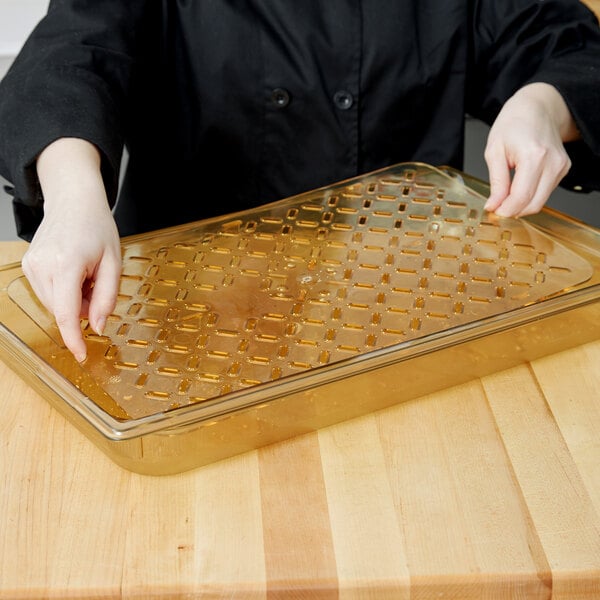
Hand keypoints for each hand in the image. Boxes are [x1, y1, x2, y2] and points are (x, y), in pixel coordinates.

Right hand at [21, 139, 120, 361]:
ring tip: (86, 275)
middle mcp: (43, 266)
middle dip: (83, 310)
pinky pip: (48, 293)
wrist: (74, 201)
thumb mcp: (114, 263)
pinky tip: (74, 273)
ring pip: (55, 305)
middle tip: (98, 287)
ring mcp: (32, 266)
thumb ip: (107, 297)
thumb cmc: (97, 227)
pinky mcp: (28, 265)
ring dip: (74, 301)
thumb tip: (97, 327)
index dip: (74, 338)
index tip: (81, 355)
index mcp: (67, 264)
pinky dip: (64, 291)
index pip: (67, 313)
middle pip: (63, 311)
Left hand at [483, 83, 578, 217]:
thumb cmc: (513, 124)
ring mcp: (561, 166)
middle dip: (513, 211)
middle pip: (534, 204)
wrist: (535, 108)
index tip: (493, 211)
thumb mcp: (494, 152)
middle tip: (497, 207)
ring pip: (540, 201)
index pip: (521, 197)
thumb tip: (493, 205)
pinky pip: (545, 192)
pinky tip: (519, 186)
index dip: (505, 210)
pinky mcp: (563, 169)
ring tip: (506, 195)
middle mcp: (552, 162)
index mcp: (534, 156)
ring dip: (521, 204)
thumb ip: (496, 182)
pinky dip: (530, 196)